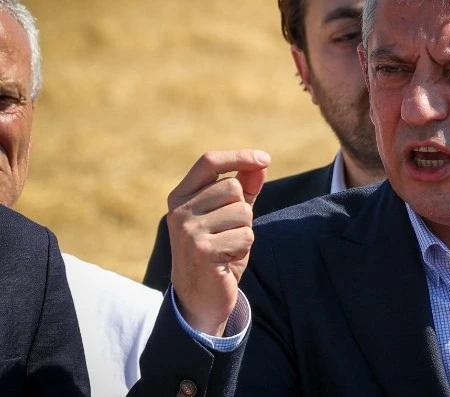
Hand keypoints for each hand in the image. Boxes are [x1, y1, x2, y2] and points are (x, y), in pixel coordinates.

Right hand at [166, 149, 269, 335]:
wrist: (200, 298)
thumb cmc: (218, 251)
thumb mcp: (229, 216)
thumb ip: (244, 189)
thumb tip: (261, 163)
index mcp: (181, 196)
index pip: (209, 162)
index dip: (239, 157)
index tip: (265, 158)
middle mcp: (179, 210)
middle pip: (234, 188)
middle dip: (243, 210)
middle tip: (229, 233)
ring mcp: (188, 230)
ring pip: (243, 212)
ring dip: (245, 231)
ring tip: (227, 247)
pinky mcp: (202, 250)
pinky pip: (245, 235)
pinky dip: (244, 248)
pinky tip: (227, 261)